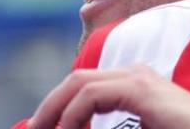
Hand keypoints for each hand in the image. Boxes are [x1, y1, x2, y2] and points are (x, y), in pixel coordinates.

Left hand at [27, 65, 189, 128]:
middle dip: (48, 107)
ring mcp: (137, 78)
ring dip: (54, 110)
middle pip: (76, 80)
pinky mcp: (140, 90)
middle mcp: (134, 74)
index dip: (58, 107)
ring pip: (79, 83)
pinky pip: (91, 95)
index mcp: (135, 84)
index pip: (85, 87)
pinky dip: (72, 116)